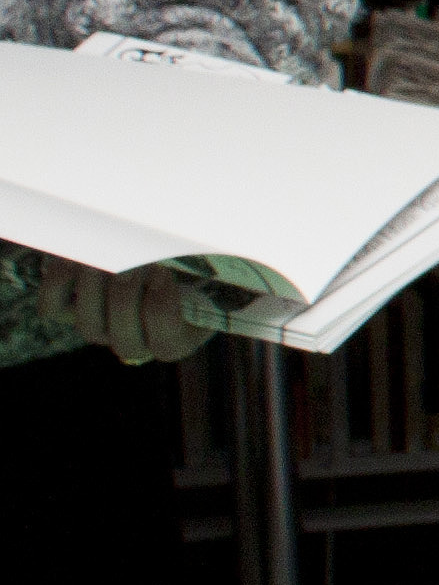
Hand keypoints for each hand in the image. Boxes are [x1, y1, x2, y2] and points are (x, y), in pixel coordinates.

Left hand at [38, 261, 213, 365]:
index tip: (166, 271)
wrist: (146, 250)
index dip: (162, 306)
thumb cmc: (188, 257)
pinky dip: (59, 281)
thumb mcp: (210, 267)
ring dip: (95, 287)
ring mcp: (99, 328)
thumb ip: (215, 266)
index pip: (165, 340)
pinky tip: (77, 256)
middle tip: (134, 258)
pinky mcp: (67, 311)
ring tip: (106, 252)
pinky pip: (52, 308)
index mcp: (175, 340)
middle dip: (127, 293)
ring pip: (88, 325)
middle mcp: (133, 342)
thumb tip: (241, 242)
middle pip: (123, 335)